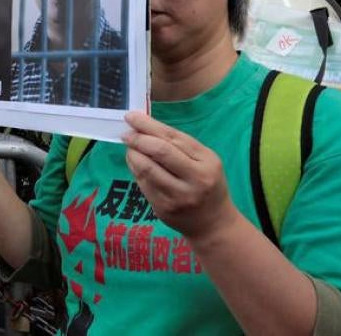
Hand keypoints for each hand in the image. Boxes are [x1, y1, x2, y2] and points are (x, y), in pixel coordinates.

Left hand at [122, 111, 238, 242]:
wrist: (214, 224)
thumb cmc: (208, 184)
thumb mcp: (205, 161)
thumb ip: (180, 144)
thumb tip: (146, 127)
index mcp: (207, 163)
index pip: (173, 138)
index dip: (149, 125)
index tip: (132, 117)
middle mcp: (194, 180)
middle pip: (160, 152)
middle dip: (138, 139)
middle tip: (127, 134)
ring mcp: (177, 196)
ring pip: (147, 168)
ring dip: (132, 154)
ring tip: (130, 147)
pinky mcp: (163, 208)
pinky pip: (143, 183)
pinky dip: (135, 169)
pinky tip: (135, 163)